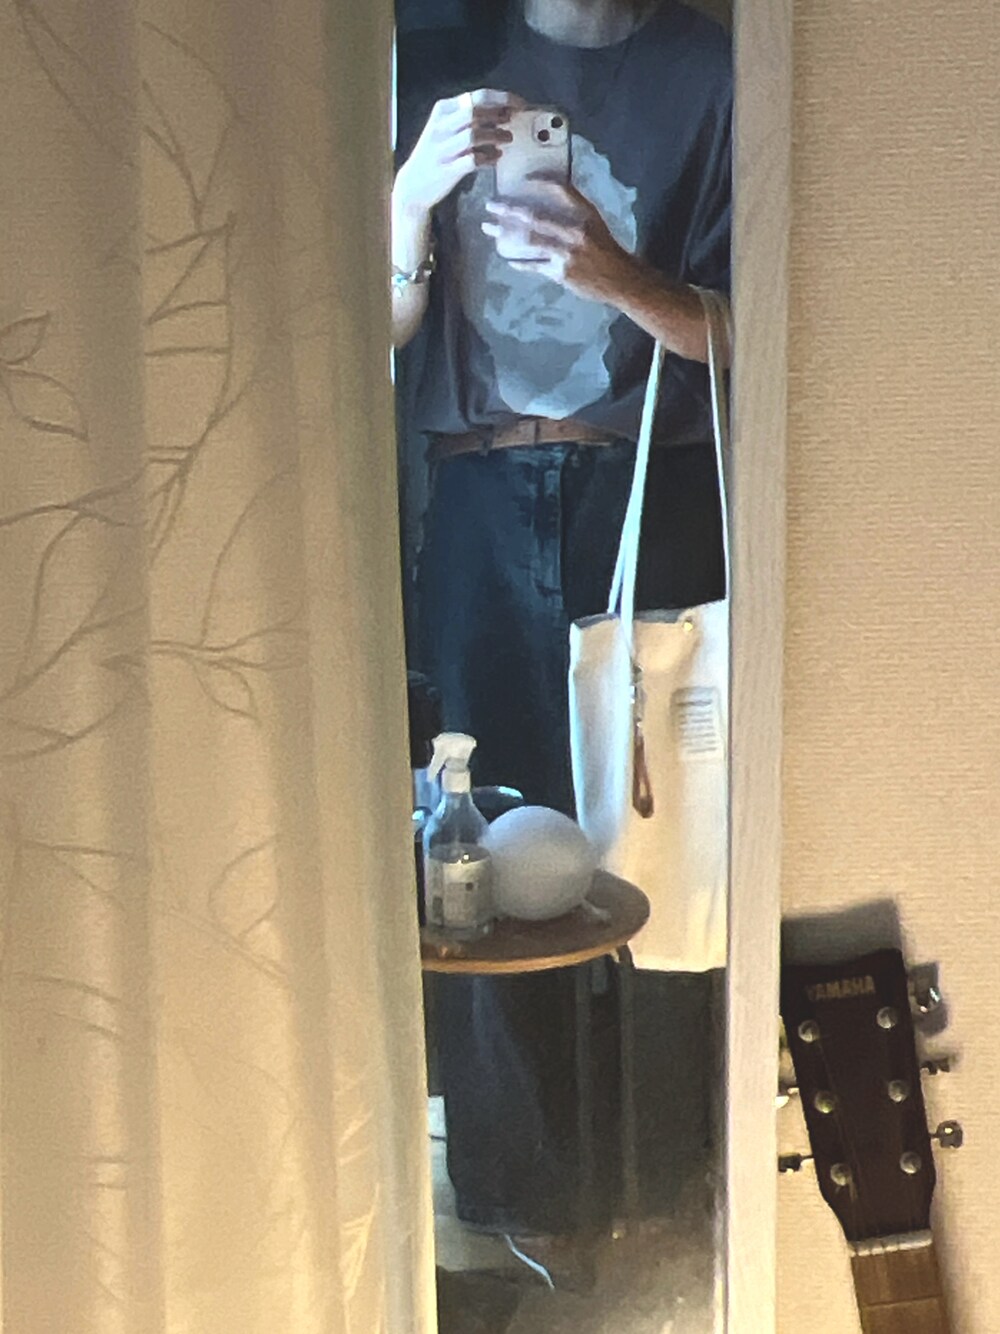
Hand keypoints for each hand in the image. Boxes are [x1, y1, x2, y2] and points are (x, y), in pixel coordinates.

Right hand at [394, 90, 522, 216]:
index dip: (502, 99)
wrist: (413, 186)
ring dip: (495, 136)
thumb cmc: (435, 155)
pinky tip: (496, 158)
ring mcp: (442, 149)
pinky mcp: (446, 170)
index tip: (519, 104)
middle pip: (475, 112)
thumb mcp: (446, 129)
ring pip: (473, 135)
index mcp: (442, 111)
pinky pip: (472, 160)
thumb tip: (503, 113)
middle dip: (498, 114)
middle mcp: (440, 127)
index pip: (476, 96)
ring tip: (508, 139)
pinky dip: (487, 158)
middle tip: (513, 120)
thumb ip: (469, 120)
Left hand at [481, 179, 640, 305]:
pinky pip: (535, 265)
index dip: (540, 181)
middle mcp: (575, 231)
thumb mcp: (594, 222)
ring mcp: (566, 253)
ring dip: (505, 234)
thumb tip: (547, 194)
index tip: (522, 179)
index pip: (561, 189)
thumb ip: (573, 208)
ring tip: (489, 229)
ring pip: (530, 241)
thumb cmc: (605, 248)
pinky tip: (508, 258)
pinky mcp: (560, 272)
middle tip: (491, 205)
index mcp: (585, 214)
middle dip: (509, 210)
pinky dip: (520, 262)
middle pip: (535, 216)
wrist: (620, 279)